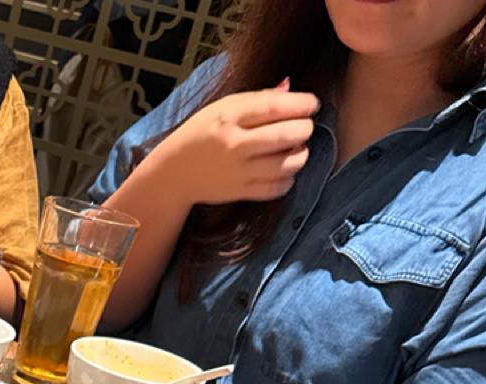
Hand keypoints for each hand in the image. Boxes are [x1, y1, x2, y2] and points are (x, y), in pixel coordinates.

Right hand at [148, 85, 318, 204]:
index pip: (274, 107)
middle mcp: (233, 145)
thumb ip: (257, 99)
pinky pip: (276, 188)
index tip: (313, 104)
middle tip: (304, 127)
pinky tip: (284, 170)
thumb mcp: (222, 108)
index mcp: (228, 117)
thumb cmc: (200, 134)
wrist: (173, 173)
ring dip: (301, 155)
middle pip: (286, 136)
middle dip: (304, 129)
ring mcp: (237, 172)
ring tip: (298, 149)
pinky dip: (288, 179)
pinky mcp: (238, 193)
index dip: (302, 104)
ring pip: (286, 165)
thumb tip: (290, 89)